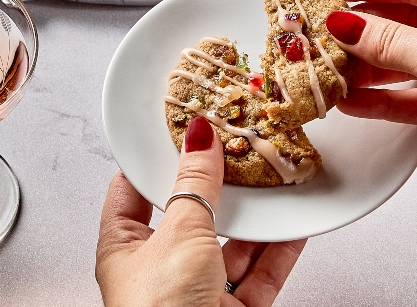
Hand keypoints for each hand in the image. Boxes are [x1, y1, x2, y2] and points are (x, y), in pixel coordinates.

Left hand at [96, 116, 305, 306]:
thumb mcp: (179, 233)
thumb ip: (195, 183)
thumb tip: (198, 137)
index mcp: (123, 247)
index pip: (135, 188)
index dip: (158, 156)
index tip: (182, 126)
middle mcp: (157, 270)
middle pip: (190, 214)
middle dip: (217, 186)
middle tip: (237, 148)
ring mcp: (196, 293)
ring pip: (229, 244)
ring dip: (254, 216)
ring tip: (273, 179)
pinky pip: (257, 274)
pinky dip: (277, 249)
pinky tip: (293, 224)